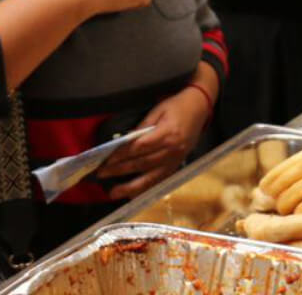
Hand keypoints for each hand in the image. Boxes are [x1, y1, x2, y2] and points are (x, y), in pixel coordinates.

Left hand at [97, 85, 211, 199]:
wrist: (200, 107)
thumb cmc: (177, 106)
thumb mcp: (158, 110)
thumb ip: (142, 127)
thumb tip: (124, 141)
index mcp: (167, 134)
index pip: (139, 147)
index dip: (122, 155)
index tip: (106, 160)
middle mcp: (172, 150)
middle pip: (142, 163)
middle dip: (120, 170)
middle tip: (101, 175)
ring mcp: (176, 159)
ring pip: (150, 177)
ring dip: (130, 186)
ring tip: (114, 192)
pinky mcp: (177, 165)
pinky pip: (159, 180)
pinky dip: (145, 188)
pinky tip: (132, 194)